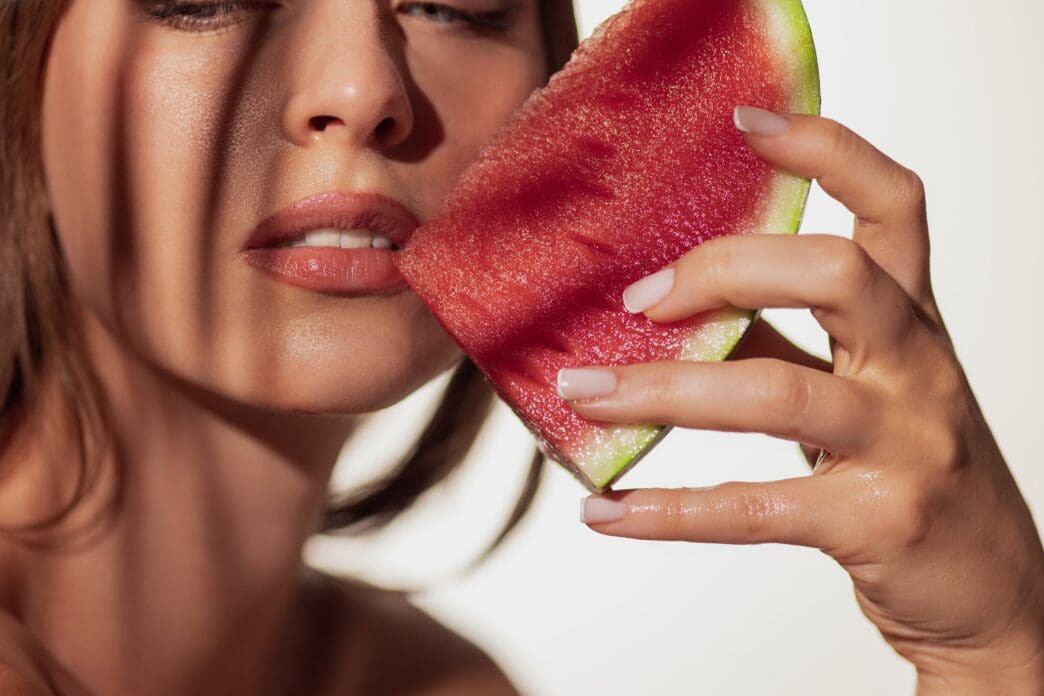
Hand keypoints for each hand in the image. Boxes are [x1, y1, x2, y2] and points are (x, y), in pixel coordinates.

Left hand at [557, 108, 1043, 694]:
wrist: (992, 589)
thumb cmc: (912, 468)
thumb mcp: (862, 386)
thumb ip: (781, 342)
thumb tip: (672, 313)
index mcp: (911, 320)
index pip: (893, 206)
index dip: (826, 150)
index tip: (744, 123)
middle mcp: (917, 368)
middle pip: (838, 274)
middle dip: (724, 269)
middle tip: (637, 300)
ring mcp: (905, 445)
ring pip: (778, 392)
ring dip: (663, 391)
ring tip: (582, 395)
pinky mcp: (877, 523)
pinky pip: (757, 507)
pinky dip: (669, 510)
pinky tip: (606, 510)